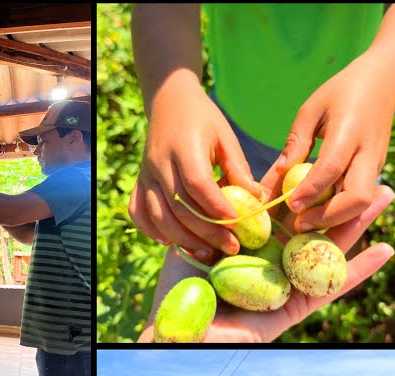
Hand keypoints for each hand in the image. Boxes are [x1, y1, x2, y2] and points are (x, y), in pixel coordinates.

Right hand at [129, 77, 262, 262]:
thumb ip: (238, 168)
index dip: (217, 207)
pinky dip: (150, 229)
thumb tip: (257, 200)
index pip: (198, 185)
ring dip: (182, 239)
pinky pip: (138, 211)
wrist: (169, 102)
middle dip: (206, 232)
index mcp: (183, 148)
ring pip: (159, 215)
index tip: (238, 224)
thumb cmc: (203, 119)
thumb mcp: (225, 137)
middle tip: (231, 247)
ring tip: (206, 254)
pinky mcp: (139, 181)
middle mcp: (160, 164)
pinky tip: (168, 241)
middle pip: (179, 207)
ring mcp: (146, 175)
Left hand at [138, 184, 394, 341]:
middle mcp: (271, 261)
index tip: (323, 160)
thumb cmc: (178, 291)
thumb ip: (208, 218)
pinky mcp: (295, 308)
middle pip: (313, 225)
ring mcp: (286, 283)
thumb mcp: (190, 244)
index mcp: (248, 245)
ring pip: (329, 249)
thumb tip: (221, 180)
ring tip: (386, 195)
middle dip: (340, 199)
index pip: (280, 212)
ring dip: (359, 223)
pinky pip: (329, 288)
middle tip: (370, 172)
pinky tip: (385, 249)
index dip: (302, 188)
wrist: (178, 333)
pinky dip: (359, 270)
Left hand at [259, 55, 394, 233]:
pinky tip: (313, 221)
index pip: (332, 167)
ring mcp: (373, 166)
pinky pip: (357, 200)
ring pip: (361, 204)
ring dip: (334, 221)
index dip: (311, 189)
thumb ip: (296, 141)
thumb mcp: (312, 109)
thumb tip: (280, 171)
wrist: (382, 84)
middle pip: (357, 197)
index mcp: (350, 133)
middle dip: (329, 216)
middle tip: (298, 224)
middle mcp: (367, 154)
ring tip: (301, 227)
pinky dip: (338, 214)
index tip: (291, 205)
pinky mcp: (372, 173)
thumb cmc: (340, 93)